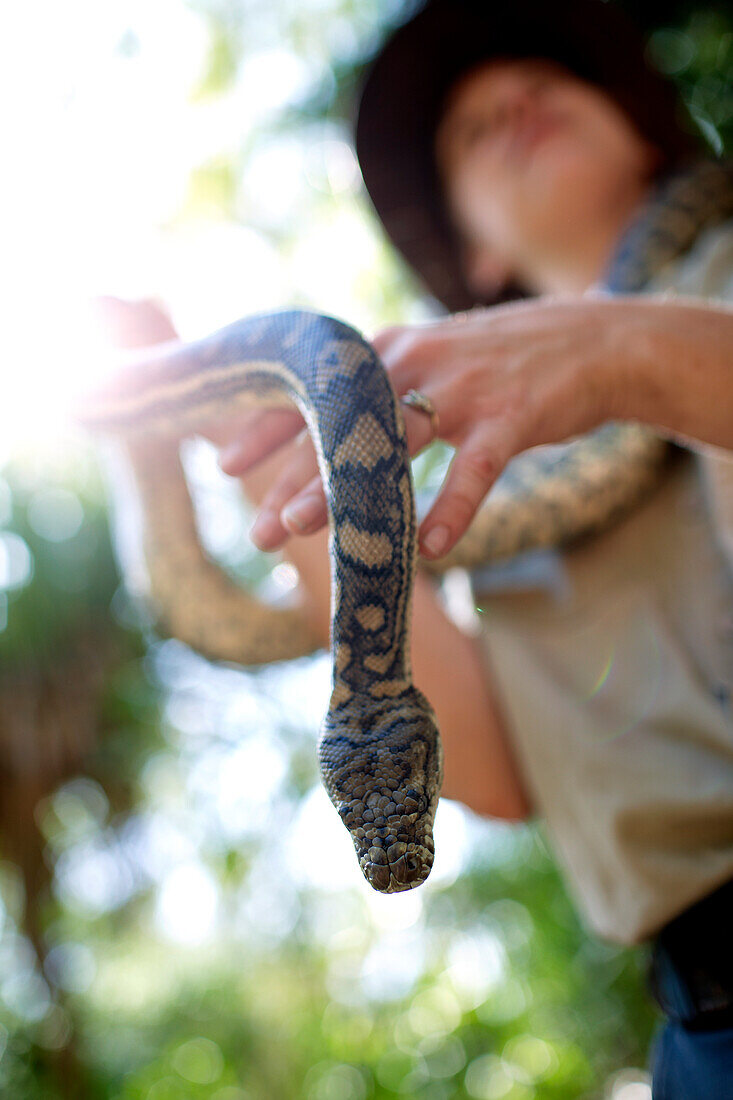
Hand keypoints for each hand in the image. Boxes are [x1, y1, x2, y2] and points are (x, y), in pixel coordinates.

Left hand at [219, 295, 623, 556]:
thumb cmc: (494, 362)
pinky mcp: (512, 417)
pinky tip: (431, 547)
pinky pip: (476, 469)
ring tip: (313, 535)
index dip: (267, 425)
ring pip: (394, 443)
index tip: (225, 464)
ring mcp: (464, 389)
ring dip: (351, 491)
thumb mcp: (428, 360)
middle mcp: (416, 363)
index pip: (313, 389)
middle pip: (341, 424)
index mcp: (388, 351)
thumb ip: (377, 389)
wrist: (590, 341)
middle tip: (261, 530)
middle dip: (295, 478)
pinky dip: (454, 506)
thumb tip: (322, 430)